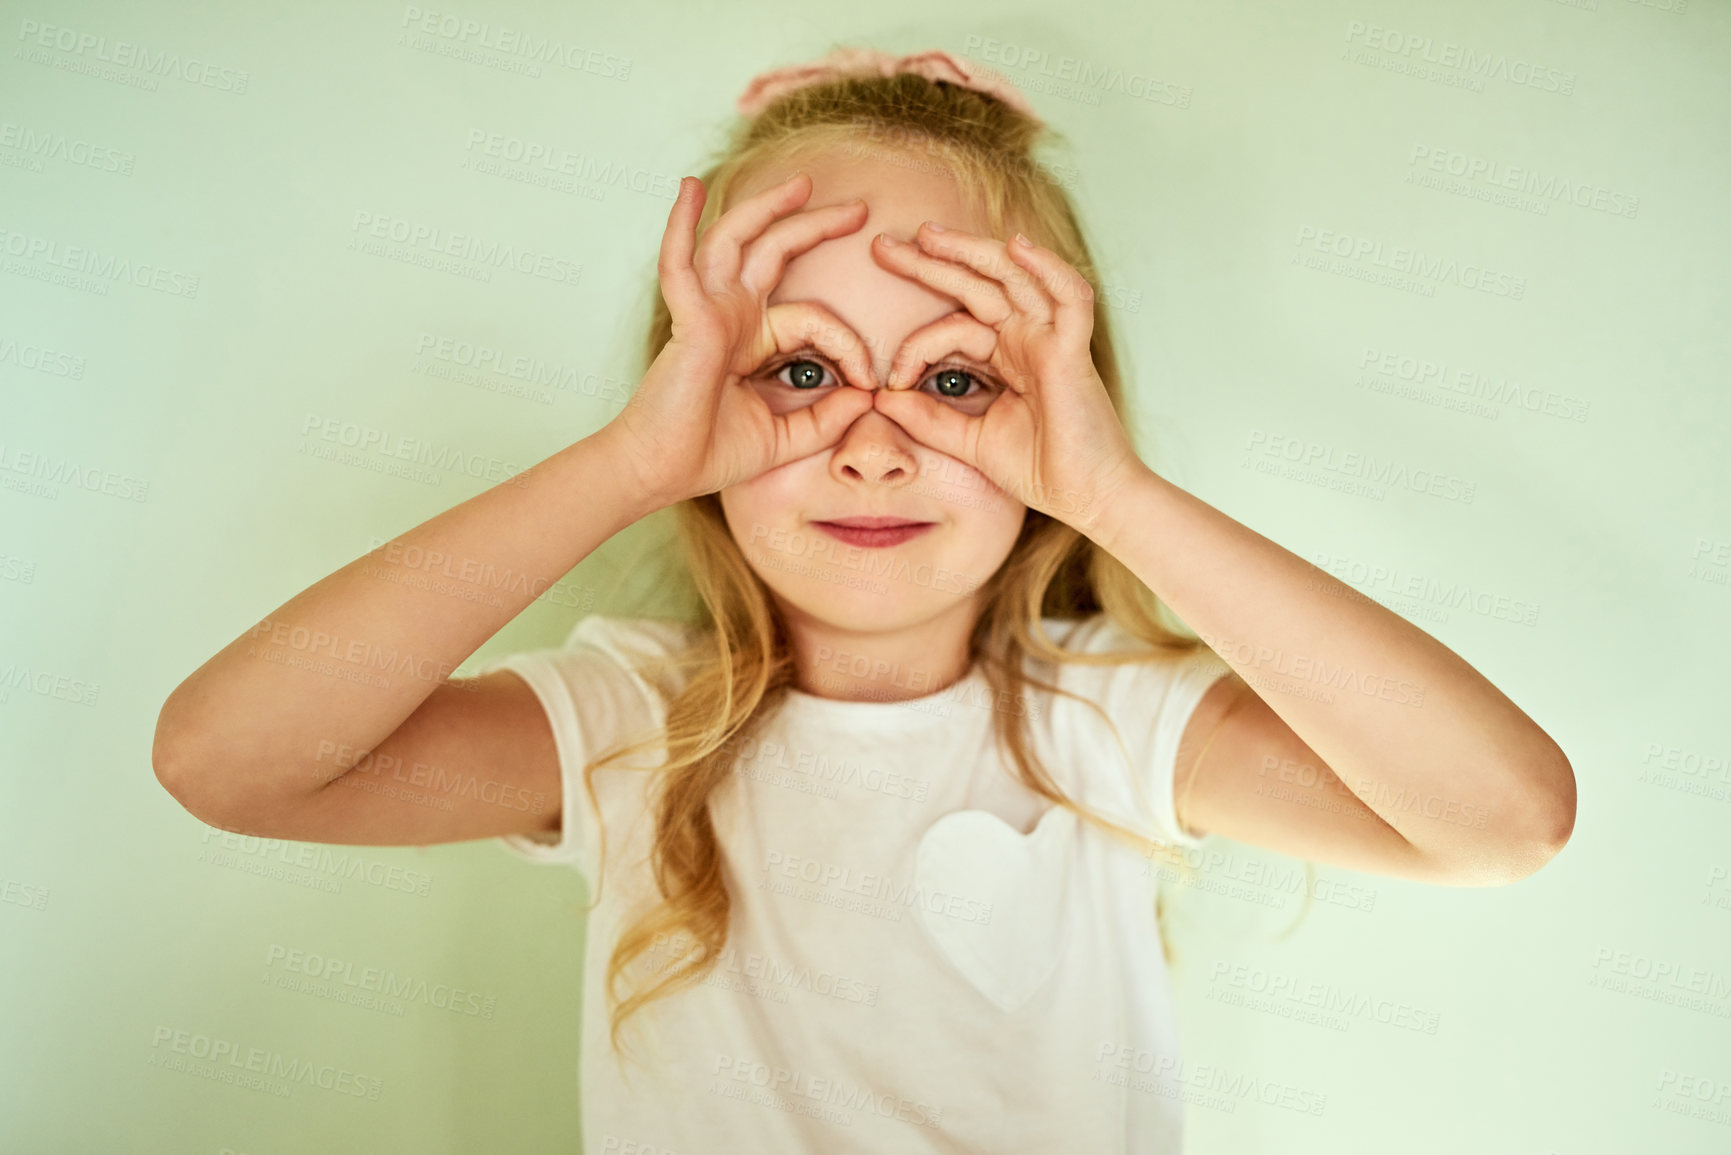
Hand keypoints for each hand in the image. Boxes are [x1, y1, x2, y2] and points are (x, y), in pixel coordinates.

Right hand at [602, 173, 878, 506]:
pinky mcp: (689, 320)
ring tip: (802, 184)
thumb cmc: (710, 454)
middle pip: (775, 251)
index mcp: (752, 338)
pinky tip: (689, 189)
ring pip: (737, 240)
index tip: (871, 384)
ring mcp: (708, 311)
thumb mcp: (786, 437)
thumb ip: (826, 418)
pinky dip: (681, 224)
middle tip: (860, 207)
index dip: (850, 346)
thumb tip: (867, 397)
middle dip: (816, 224)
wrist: (662, 472)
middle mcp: (731, 315)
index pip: (815, 318)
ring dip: (767, 207)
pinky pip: (679, 263)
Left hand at [866, 223, 1145, 535]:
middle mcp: (1027, 338)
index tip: (888, 380)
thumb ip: (927, 418)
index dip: (916, 345)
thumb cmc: (1038, 469)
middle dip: (932, 261)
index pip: (954, 326)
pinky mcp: (1073, 351)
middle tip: (885, 245)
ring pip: (1013, 277)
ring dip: (972, 251)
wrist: (1086, 498)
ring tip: (927, 234)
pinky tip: (1017, 245)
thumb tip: (881, 398)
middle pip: (977, 284)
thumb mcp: (968, 441)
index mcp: (1005, 355)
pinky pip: (1069, 298)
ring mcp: (1051, 339)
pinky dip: (1048, 268)